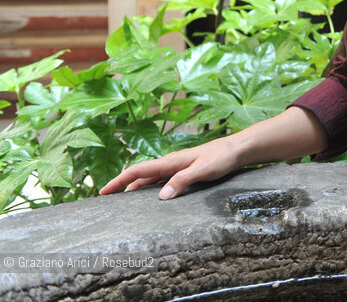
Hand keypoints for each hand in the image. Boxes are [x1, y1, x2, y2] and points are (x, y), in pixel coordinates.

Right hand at [99, 135, 241, 199]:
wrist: (236, 150)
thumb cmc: (221, 158)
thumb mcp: (202, 170)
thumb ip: (182, 181)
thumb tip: (161, 196)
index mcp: (170, 161)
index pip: (138, 170)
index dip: (119, 181)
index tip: (102, 191)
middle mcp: (170, 163)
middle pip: (140, 176)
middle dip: (122, 186)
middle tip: (106, 201)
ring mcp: (176, 167)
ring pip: (150, 179)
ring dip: (135, 188)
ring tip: (122, 202)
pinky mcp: (184, 171)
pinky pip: (161, 181)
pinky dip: (151, 189)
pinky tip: (151, 197)